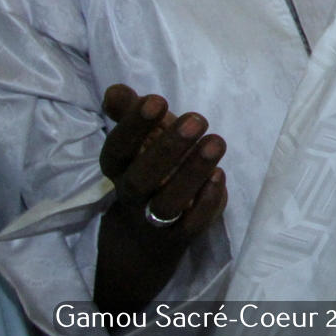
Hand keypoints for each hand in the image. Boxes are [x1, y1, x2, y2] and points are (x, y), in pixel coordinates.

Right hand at [94, 85, 226, 317]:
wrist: (139, 245)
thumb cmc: (146, 176)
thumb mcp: (138, 145)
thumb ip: (129, 115)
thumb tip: (116, 90)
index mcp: (119, 170)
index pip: (116, 150)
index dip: (132, 127)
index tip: (156, 99)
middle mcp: (132, 196)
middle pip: (141, 177)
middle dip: (168, 148)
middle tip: (197, 118)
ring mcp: (155, 220)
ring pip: (168, 203)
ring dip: (193, 172)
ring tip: (217, 141)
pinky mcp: (180, 237)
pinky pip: (191, 225)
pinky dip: (206, 203)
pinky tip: (219, 177)